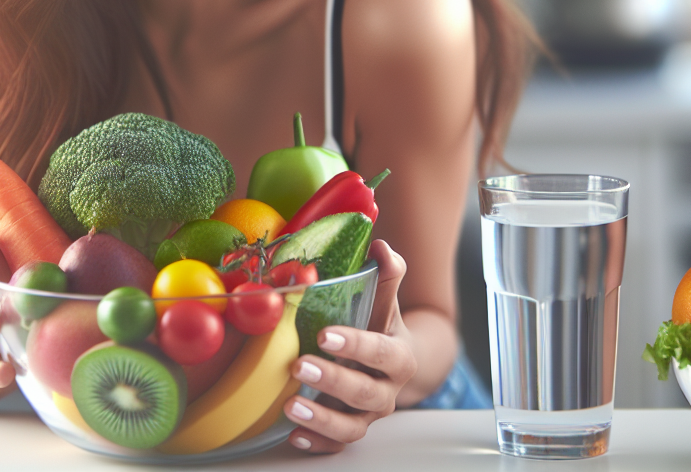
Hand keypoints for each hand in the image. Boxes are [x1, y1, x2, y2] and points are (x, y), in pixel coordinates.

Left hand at [283, 239, 417, 453]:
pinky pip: (336, 445)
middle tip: (300, 366)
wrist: (396, 362)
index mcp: (399, 357)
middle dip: (332, 381)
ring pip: (351, 427)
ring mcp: (368, 415)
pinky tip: (292, 434)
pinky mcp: (351, 429)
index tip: (326, 335)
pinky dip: (315, 443)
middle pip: (365, 393)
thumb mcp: (387, 298)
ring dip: (321, 420)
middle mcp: (387, 391)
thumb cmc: (382, 324)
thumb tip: (381, 246)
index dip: (356, 345)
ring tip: (291, 408)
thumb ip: (387, 272)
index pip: (381, 352)